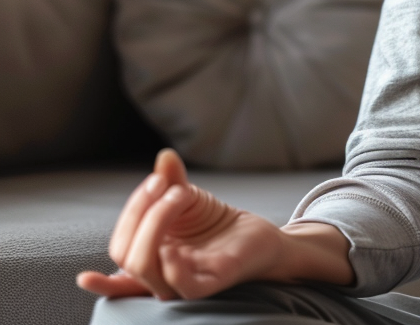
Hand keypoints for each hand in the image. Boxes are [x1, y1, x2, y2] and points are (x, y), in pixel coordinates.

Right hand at [77, 149, 352, 299]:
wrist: (272, 242)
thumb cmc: (226, 228)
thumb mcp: (196, 201)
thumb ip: (173, 184)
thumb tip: (161, 156)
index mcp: (157, 256)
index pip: (122, 249)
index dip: (123, 223)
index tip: (149, 183)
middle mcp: (167, 274)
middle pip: (131, 254)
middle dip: (143, 214)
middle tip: (166, 184)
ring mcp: (190, 282)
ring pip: (154, 270)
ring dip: (158, 230)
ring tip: (176, 195)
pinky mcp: (218, 283)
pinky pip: (189, 288)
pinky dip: (177, 273)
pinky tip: (175, 255)